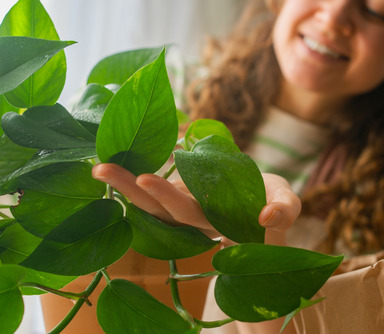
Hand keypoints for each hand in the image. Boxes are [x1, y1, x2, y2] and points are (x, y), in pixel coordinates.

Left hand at [91, 164, 300, 239]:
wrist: (262, 205)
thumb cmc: (274, 203)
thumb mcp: (286, 203)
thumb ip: (285, 209)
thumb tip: (269, 217)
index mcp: (214, 220)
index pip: (186, 212)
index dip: (166, 197)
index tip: (146, 177)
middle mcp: (189, 218)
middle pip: (155, 207)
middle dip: (130, 189)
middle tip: (102, 169)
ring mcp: (178, 207)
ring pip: (146, 201)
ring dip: (121, 185)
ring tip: (97, 167)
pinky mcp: (174, 193)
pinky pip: (147, 189)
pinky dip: (128, 178)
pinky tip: (108, 163)